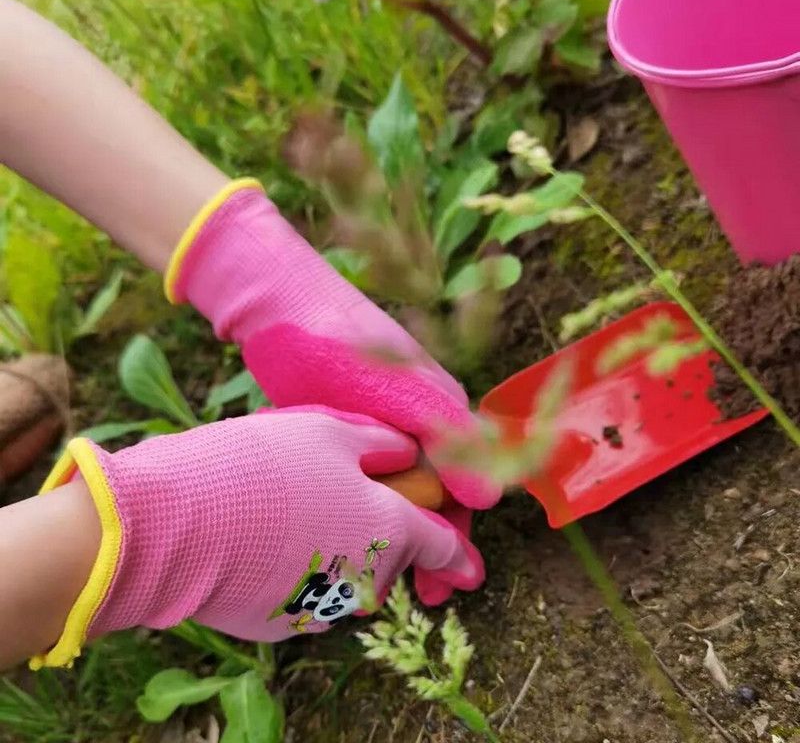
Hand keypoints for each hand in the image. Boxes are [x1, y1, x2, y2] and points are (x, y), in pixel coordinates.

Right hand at [31, 407, 482, 669]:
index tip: (473, 570)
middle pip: (390, 560)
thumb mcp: (326, 430)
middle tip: (337, 500)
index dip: (459, 554)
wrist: (174, 524)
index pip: (441, 545)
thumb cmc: (259, 464)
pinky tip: (263, 540)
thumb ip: (379, 445)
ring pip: (348, 579)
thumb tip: (406, 453)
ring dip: (337, 552)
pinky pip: (308, 594)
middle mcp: (365, 578)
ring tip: (289, 513)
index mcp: (388, 527)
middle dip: (379, 537)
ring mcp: (323, 607)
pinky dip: (300, 571)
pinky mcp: (281, 624)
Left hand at [165, 181, 501, 602]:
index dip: (456, 540)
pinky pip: (367, 479)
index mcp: (442, 413)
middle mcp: (419, 422)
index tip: (445, 587)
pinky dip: (365, 511)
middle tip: (413, 598)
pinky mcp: (346, 427)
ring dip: (395, 534)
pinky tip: (348, 537)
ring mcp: (383, 425)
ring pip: (399, 492)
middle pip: (434, 497)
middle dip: (427, 547)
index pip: (466, 489)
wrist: (276, 307)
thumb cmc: (339, 346)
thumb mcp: (398, 390)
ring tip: (378, 579)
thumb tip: (488, 499)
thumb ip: (445, 437)